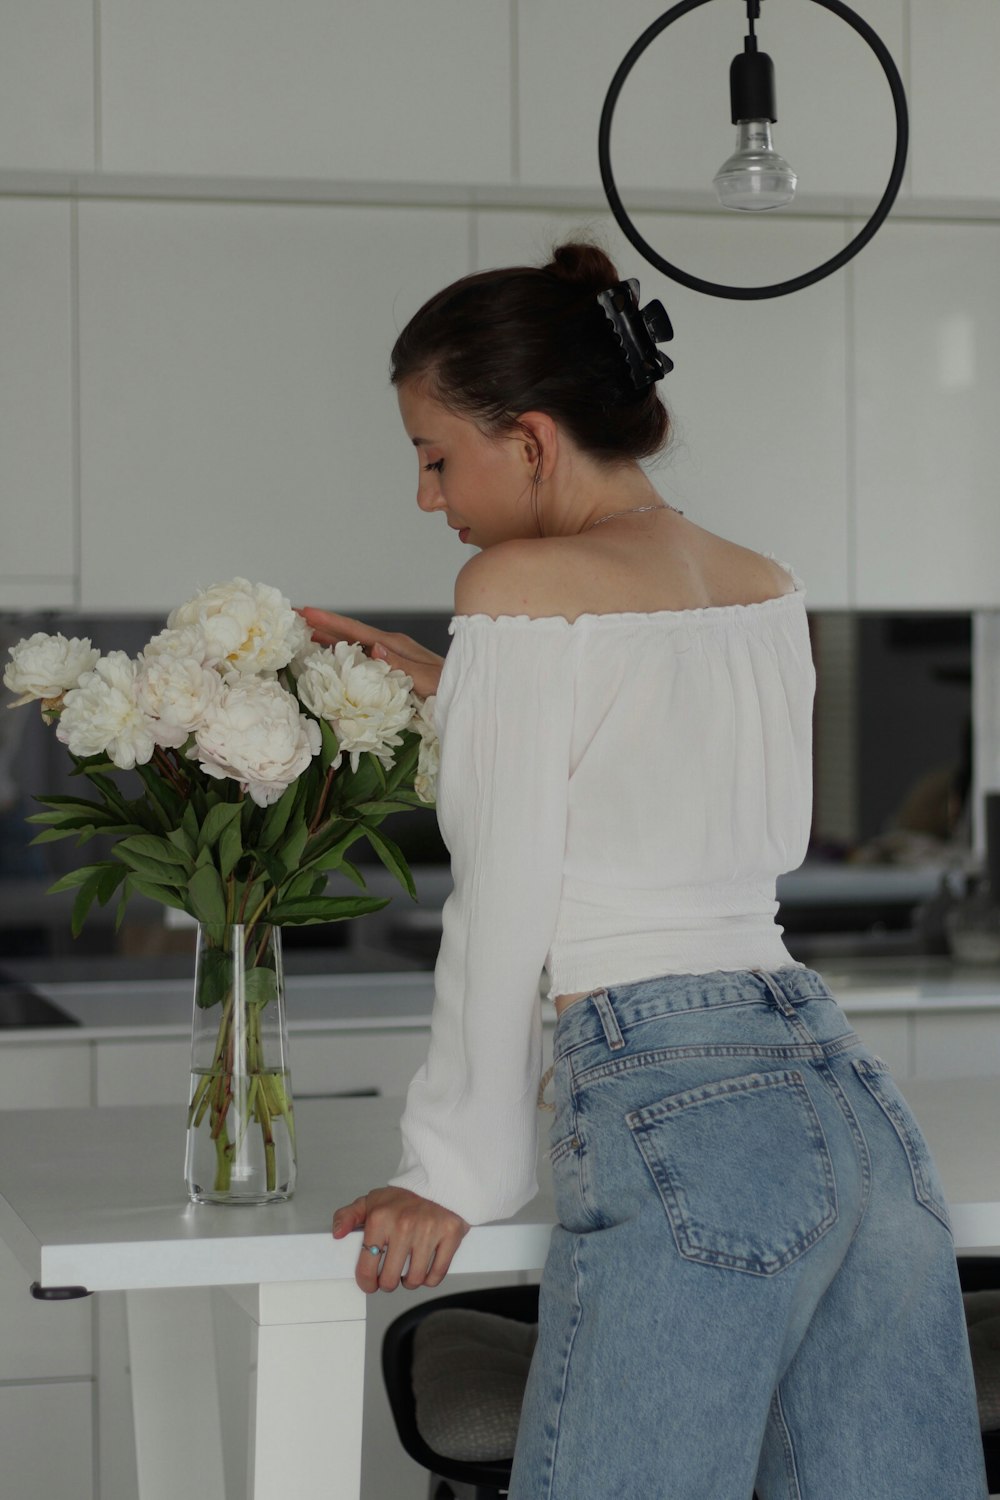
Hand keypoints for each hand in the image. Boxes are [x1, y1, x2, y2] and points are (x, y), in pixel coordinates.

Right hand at [297, 609, 444, 699]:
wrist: (472, 692)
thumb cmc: (454, 688)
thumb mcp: (429, 680)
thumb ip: (402, 666)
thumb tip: (374, 649)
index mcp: (396, 646)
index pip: (356, 630)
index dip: (329, 622)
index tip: (305, 612)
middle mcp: (392, 646)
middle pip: (350, 631)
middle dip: (322, 624)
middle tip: (293, 616)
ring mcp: (393, 655)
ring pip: (354, 642)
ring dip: (330, 637)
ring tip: (304, 632)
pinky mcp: (394, 666)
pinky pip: (362, 654)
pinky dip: (343, 651)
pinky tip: (333, 654)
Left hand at [332, 1186, 469, 1293]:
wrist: (439, 1179)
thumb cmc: (406, 1195)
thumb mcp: (372, 1201)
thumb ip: (348, 1216)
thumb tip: (337, 1233)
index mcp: (380, 1218)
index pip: (366, 1266)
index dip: (366, 1282)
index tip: (369, 1283)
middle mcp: (404, 1225)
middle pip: (390, 1279)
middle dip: (388, 1282)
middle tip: (390, 1276)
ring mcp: (428, 1231)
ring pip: (414, 1280)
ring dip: (409, 1282)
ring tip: (408, 1272)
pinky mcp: (450, 1235)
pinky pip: (437, 1275)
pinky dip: (430, 1279)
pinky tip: (425, 1270)